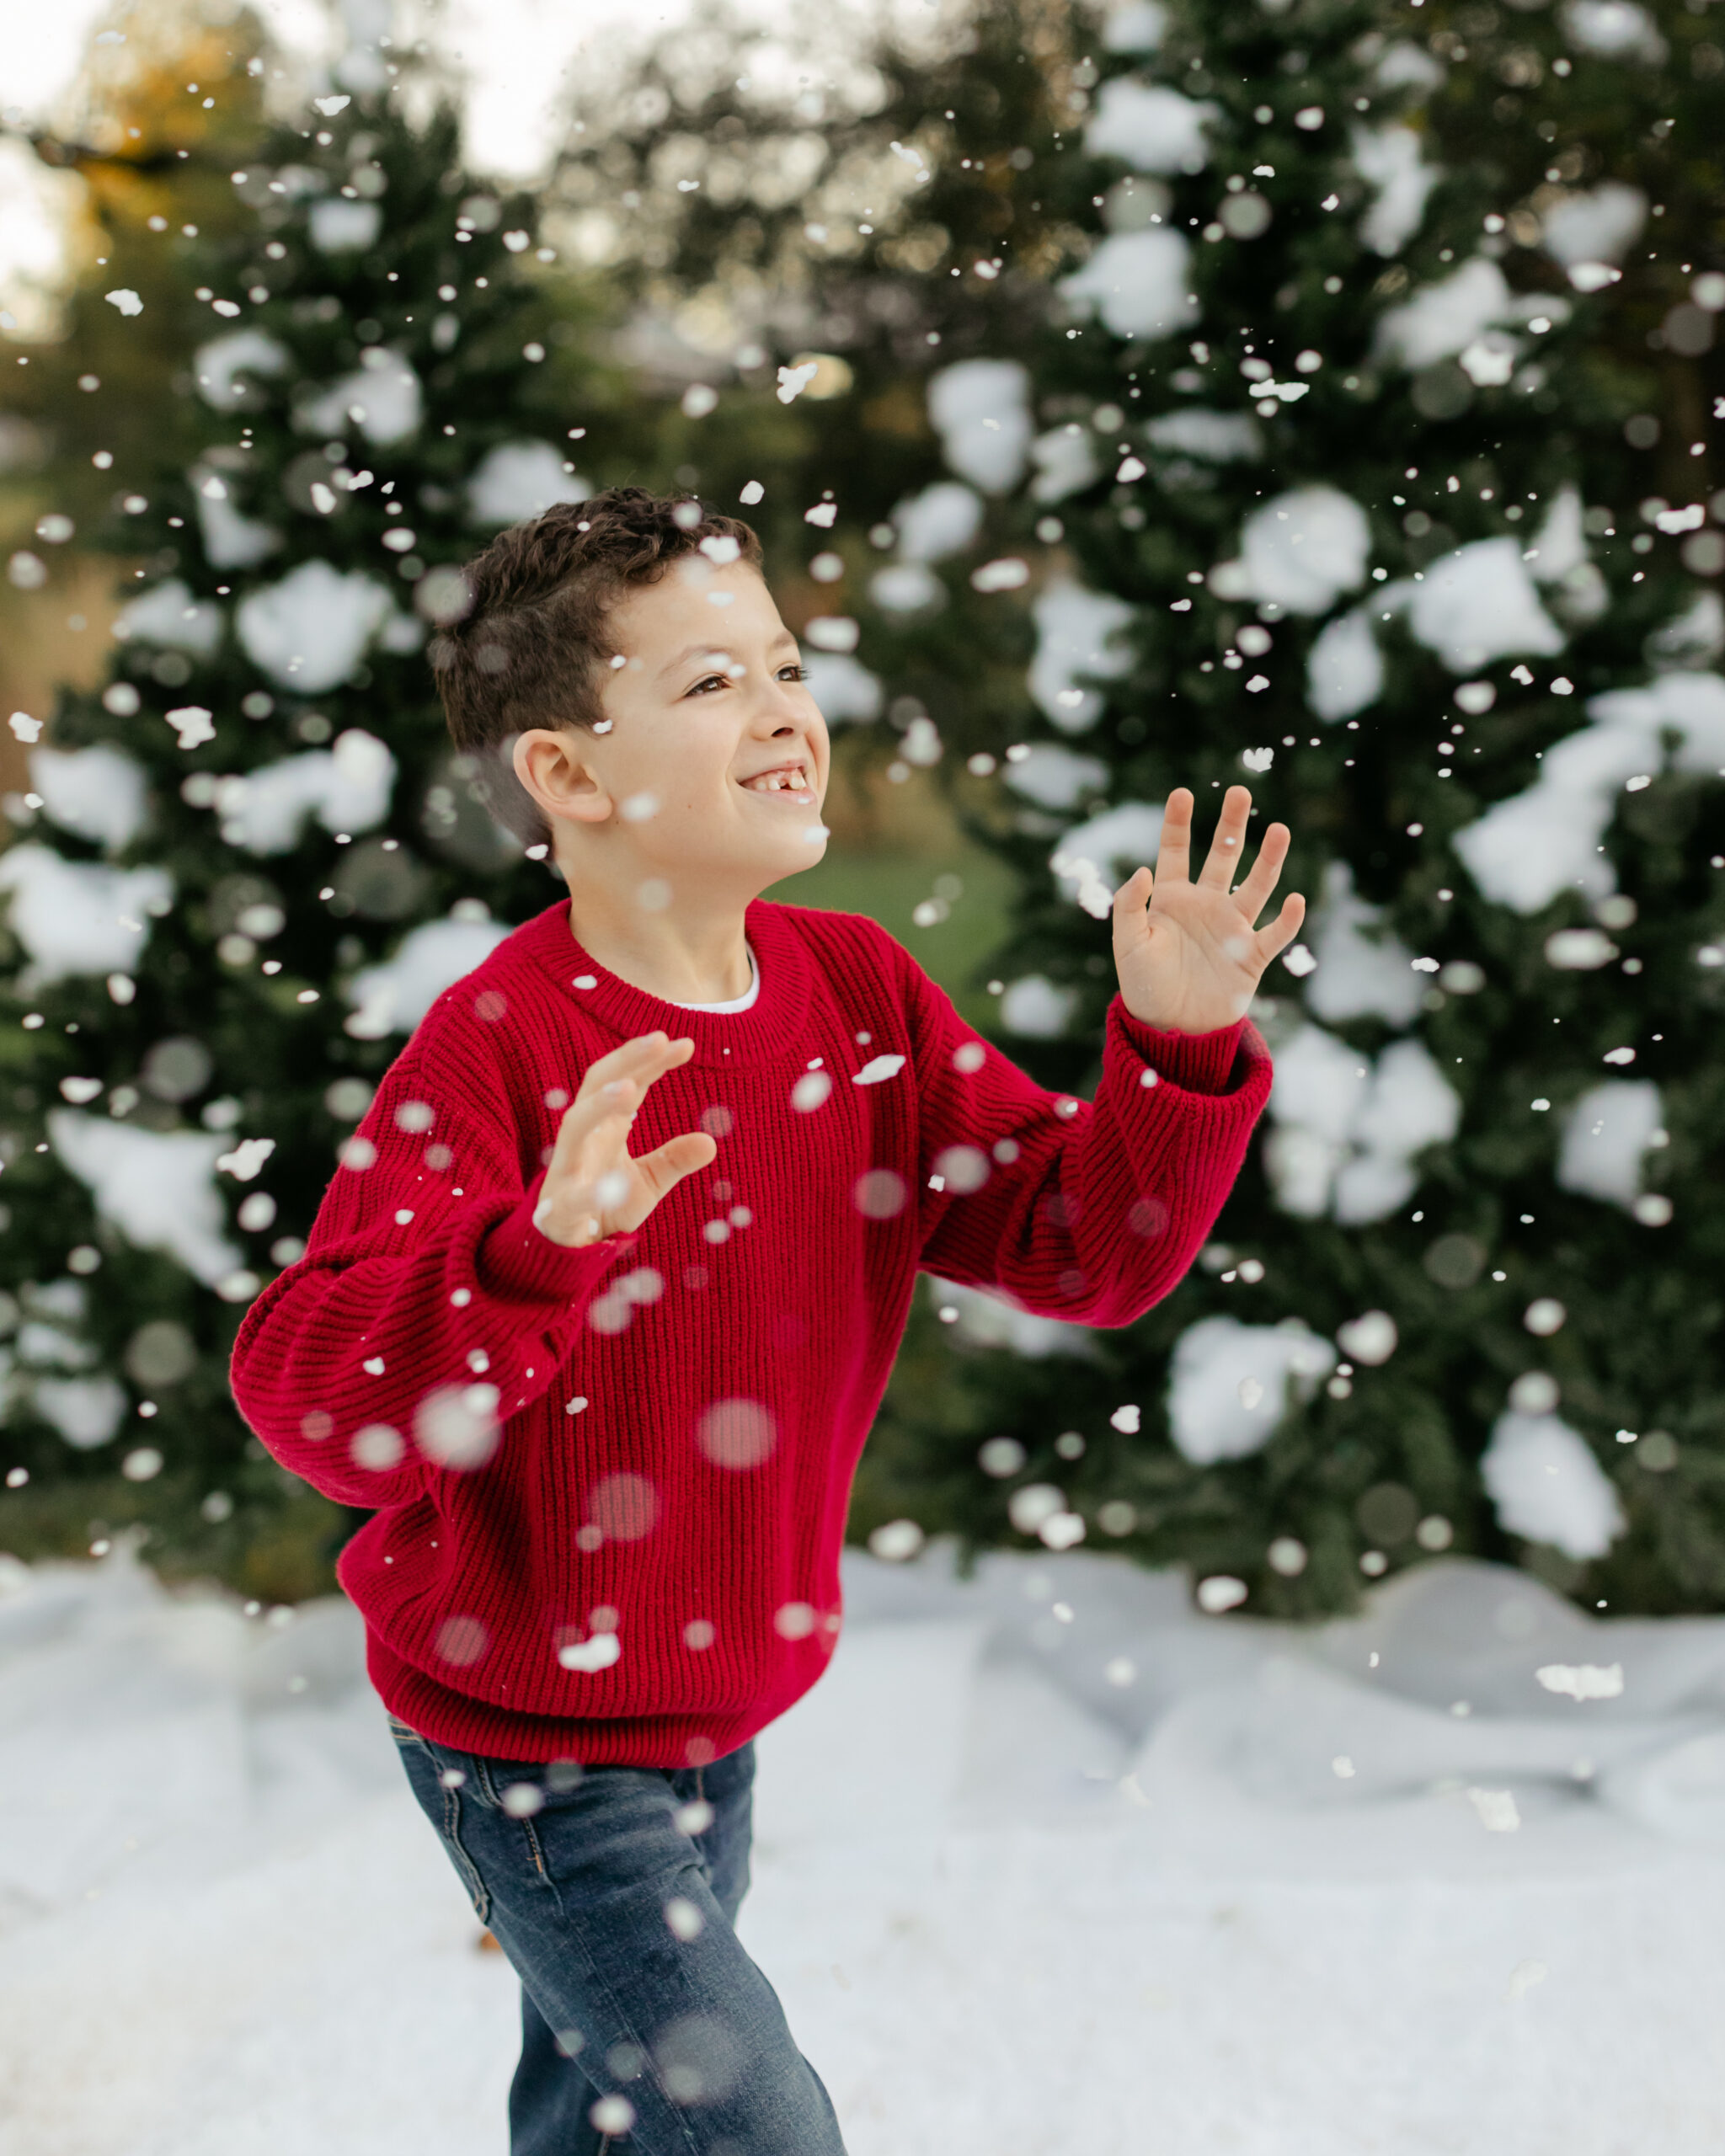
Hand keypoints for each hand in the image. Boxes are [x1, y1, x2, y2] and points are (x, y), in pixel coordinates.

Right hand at [532, 1031, 716, 1247]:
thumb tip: (711, 1142)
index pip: (628, 1081)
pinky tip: (612, 1187)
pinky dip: (591, 1191)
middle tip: (660, 1040)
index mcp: (606, 1125)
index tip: (685, 1045)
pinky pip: (574, 1194)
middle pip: (599, 1084)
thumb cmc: (606, 1202)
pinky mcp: (561, 1205)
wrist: (567, 1245)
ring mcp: (568, 1167)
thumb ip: (674, 1159)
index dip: (652, 1061)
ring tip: (629, 1089)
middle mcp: (584, 1136)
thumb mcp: (648, 1181)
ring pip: (577, 1124)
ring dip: (600, 1105)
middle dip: (627, 1060)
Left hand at [1111, 785, 1305, 1033]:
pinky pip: (1273, 933)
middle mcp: (1206, 905)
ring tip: (1280, 829)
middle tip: (1241, 793)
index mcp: (1171, 898)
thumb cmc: (1143, 985)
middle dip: (1231, 826)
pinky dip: (1286, 919)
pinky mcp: (1251, 956)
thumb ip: (1130, 906)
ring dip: (1269, 860)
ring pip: (1256, 885)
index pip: (1176, 851)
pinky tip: (1294, 899)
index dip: (1179, 823)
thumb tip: (1143, 869)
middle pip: (1223, 856)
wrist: (1170, 1028)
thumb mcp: (1128, 944)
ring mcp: (1231, 927)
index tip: (1183, 793)